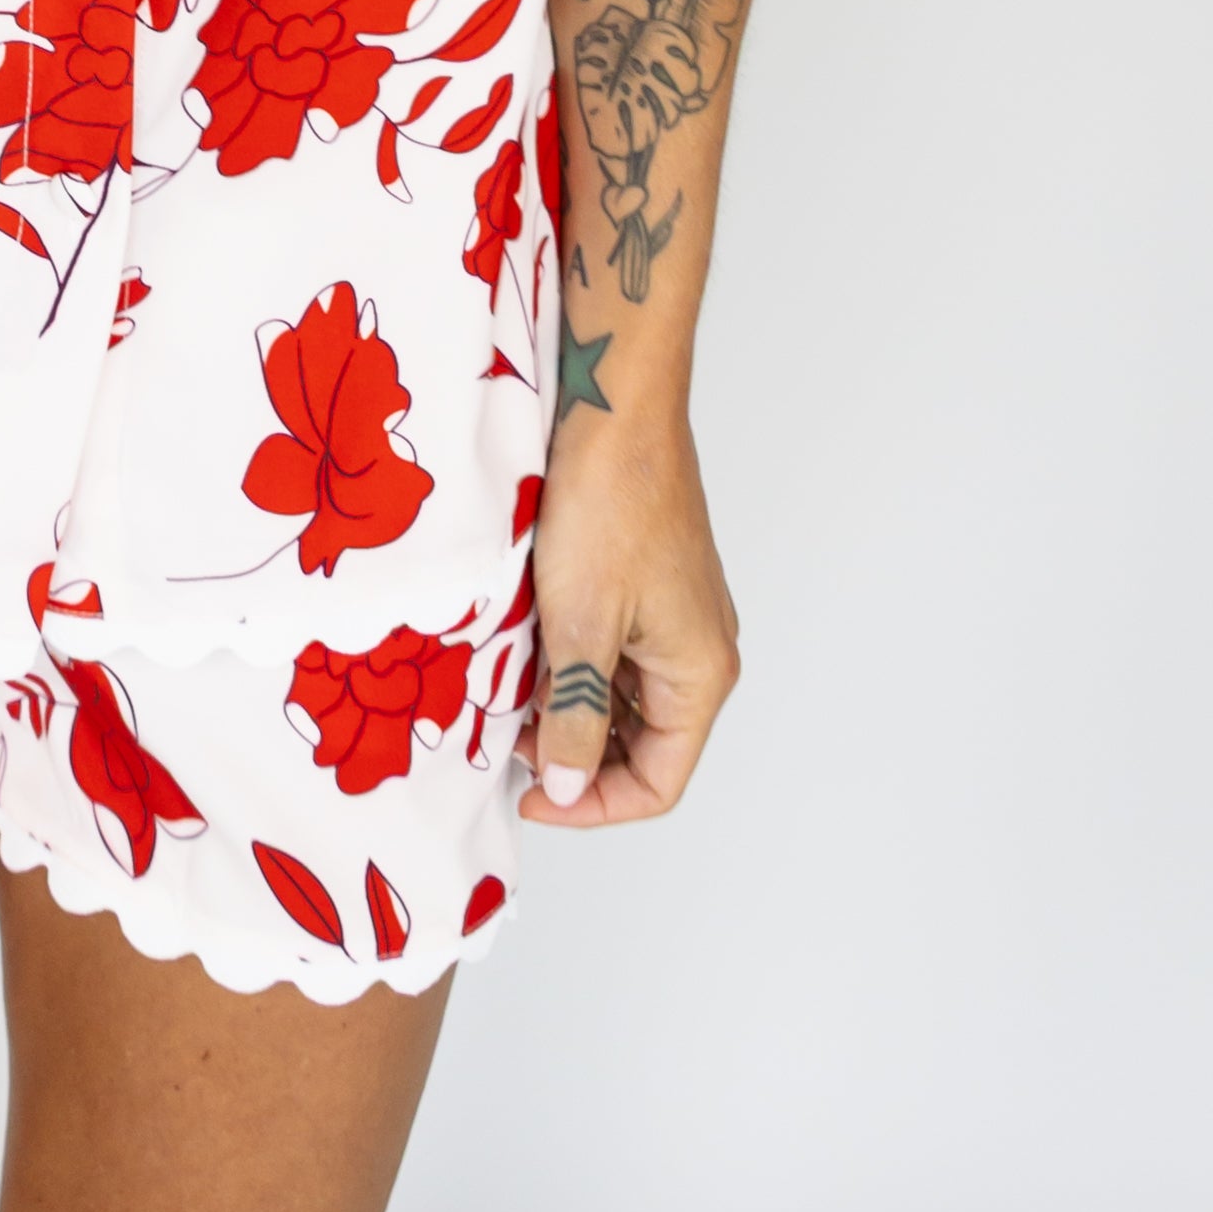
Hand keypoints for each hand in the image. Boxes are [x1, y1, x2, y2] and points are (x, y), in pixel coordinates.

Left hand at [517, 405, 740, 829]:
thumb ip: (578, 715)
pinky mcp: (648, 584)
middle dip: (576, 752)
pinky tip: (528, 646)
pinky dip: (573, 662)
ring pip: (623, 697)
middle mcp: (699, 651)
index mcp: (701, 674)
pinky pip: (614, 650)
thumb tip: (569, 785)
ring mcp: (675, 616)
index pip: (658, 782)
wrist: (613, 408)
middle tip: (511, 737)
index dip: (592, 803)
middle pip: (642, 745)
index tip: (528, 791)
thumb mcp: (581, 625)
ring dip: (570, 706)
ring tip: (514, 690)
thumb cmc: (610, 505)